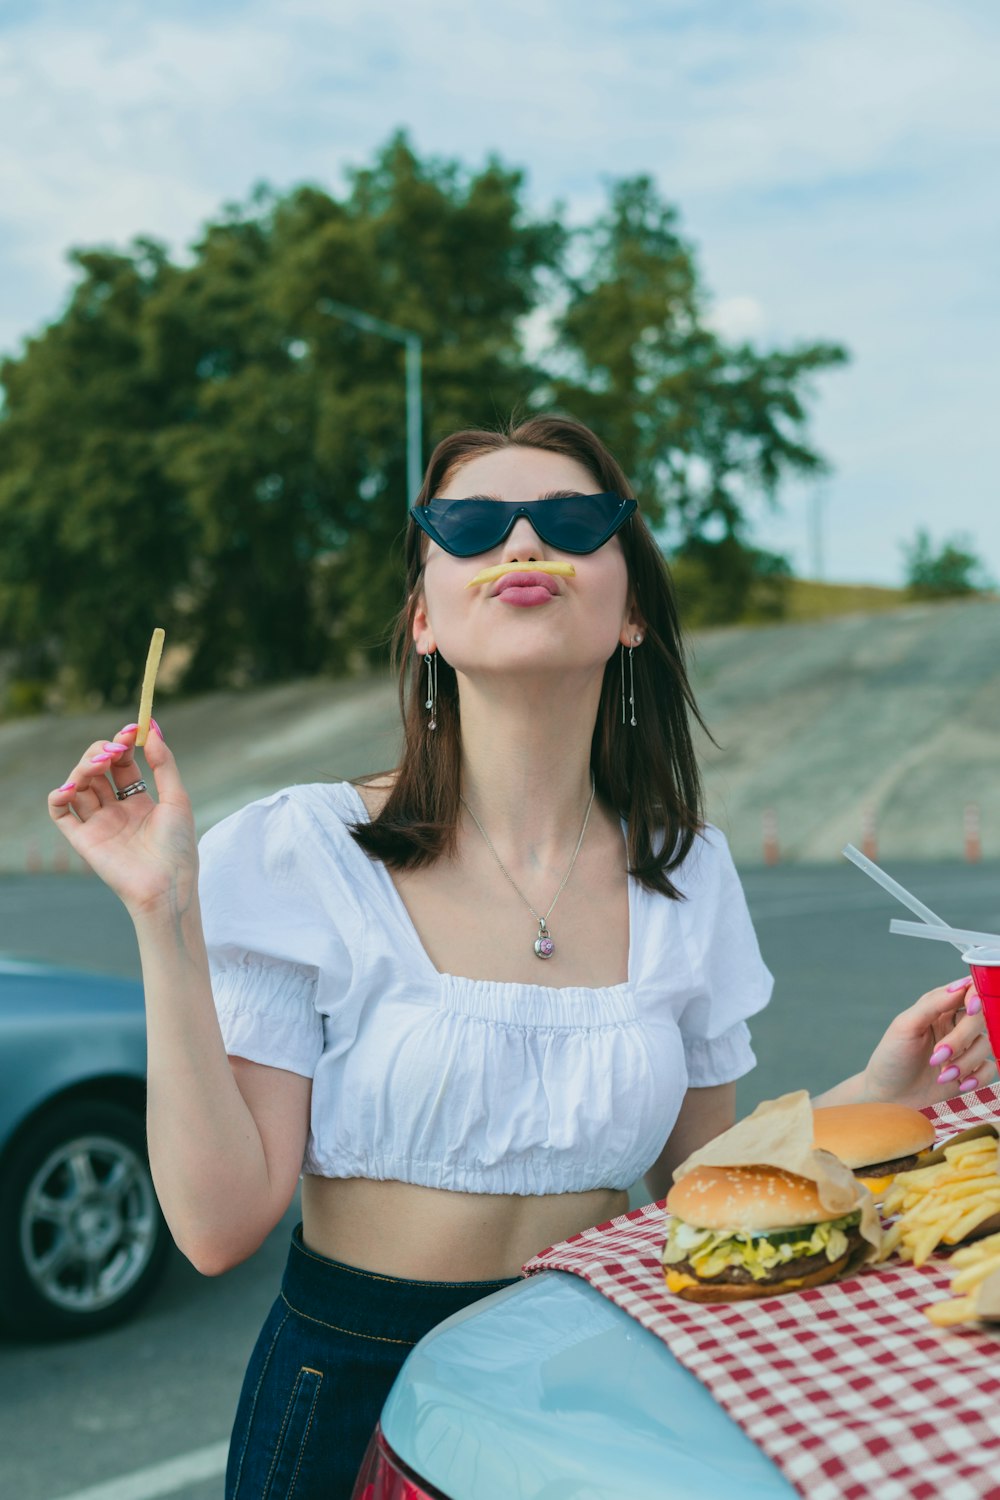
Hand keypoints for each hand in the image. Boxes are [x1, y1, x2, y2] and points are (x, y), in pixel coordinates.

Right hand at [47, 720, 197, 918]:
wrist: (167, 886)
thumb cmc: (177, 847)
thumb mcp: (178, 799)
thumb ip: (164, 764)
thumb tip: (152, 729)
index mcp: (140, 801)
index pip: (123, 764)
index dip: (123, 745)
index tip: (130, 730)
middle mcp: (116, 810)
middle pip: (98, 770)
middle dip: (101, 752)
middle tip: (113, 749)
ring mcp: (98, 823)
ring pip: (78, 785)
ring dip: (83, 768)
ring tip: (99, 764)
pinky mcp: (82, 839)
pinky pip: (60, 813)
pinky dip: (59, 796)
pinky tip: (71, 786)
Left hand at [860, 977, 994, 1108]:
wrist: (889, 1097)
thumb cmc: (892, 1058)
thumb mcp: (905, 1026)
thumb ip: (932, 1004)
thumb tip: (960, 986)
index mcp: (939, 1007)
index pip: (968, 991)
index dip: (975, 997)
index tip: (969, 1009)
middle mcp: (955, 1025)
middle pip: (980, 1018)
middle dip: (961, 1038)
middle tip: (938, 1055)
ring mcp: (964, 1048)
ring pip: (986, 1044)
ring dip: (966, 1061)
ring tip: (942, 1074)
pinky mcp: (970, 1070)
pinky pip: (990, 1068)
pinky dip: (977, 1076)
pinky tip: (959, 1084)